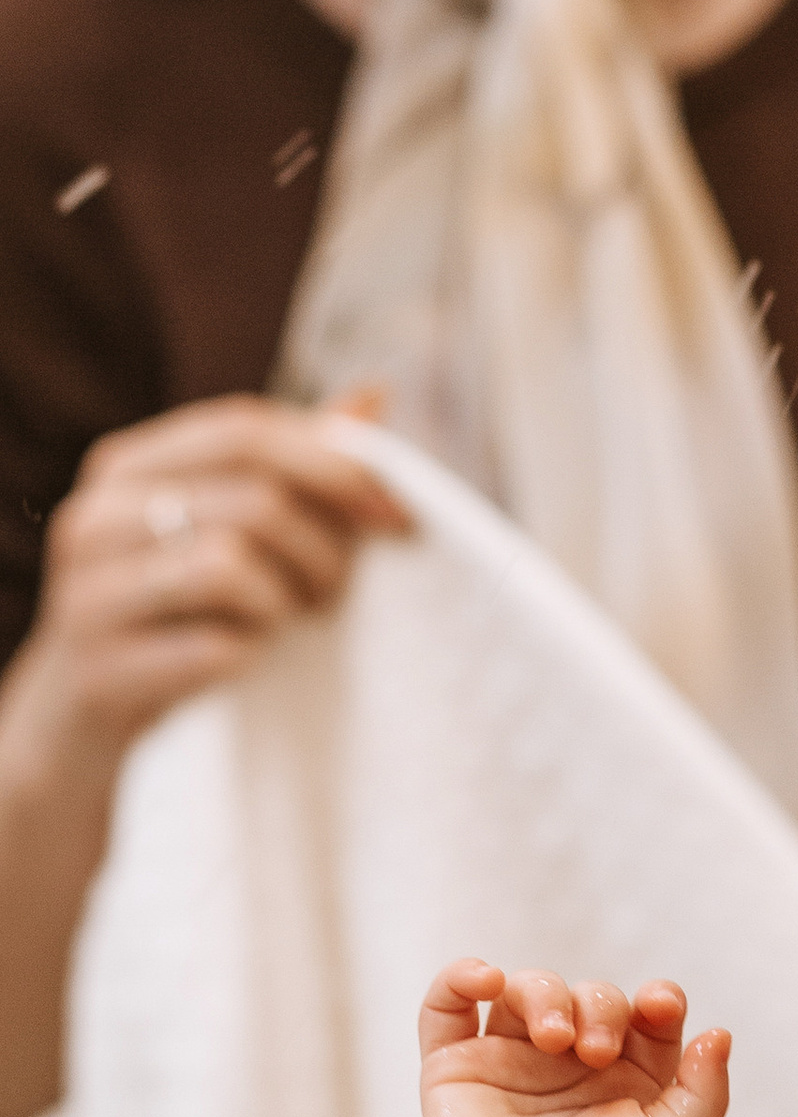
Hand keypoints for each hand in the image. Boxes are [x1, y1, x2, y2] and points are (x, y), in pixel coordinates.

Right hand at [3, 393, 408, 787]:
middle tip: (335, 590)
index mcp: (127, 467)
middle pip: (251, 497)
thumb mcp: (225, 532)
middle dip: (322, 546)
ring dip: (288, 602)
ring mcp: (86, 592)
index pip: (244, 429)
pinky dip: (251, 656)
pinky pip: (215, 645)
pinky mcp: (100, 668)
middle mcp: (94, 517)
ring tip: (288, 622)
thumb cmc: (175, 615)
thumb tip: (376, 393)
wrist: (80, 723)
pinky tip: (243, 663)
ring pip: (233, 565)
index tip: (398, 515)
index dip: (335, 464)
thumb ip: (295, 466)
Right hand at [416, 960, 729, 1116]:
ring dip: (545, 994)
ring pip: (526, 990)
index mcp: (625, 1076)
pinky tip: (487, 978)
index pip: (646, 1014)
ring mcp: (510, 1060)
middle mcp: (568, 1063)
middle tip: (598, 1052)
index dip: (658, 999)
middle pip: (590, 994)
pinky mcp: (456, 1067)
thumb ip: (705, 1090)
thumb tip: (718, 1034)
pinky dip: (461, 978)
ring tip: (554, 1038)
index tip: (659, 1007)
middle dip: (601, 1007)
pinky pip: (447, 1006)